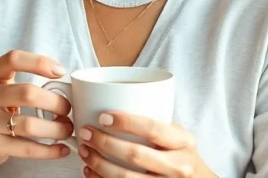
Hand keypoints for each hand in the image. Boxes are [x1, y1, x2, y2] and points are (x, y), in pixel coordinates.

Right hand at [0, 50, 73, 166]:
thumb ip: (25, 82)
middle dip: (55, 102)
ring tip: (67, 130)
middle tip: (67, 109)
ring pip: (29, 124)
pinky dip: (50, 150)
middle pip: (27, 93)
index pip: (13, 59)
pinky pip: (27, 148)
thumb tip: (66, 88)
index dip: (39, 62)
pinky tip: (61, 149)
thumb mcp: (2, 88)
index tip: (61, 72)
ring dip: (56, 129)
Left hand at [79, 112, 214, 177]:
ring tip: (84, 150)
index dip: (125, 122)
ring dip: (99, 164)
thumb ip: (154, 121)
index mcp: (183, 142)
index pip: (152, 129)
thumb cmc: (180, 153)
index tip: (102, 117)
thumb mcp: (177, 135)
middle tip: (85, 132)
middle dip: (105, 143)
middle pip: (135, 154)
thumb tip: (110, 98)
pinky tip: (89, 171)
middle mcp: (178, 166)